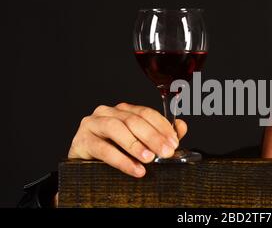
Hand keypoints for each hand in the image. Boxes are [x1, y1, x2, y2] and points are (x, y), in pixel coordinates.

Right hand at [68, 102, 187, 176]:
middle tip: (167, 152)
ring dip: (136, 145)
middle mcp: (107, 113)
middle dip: (153, 137)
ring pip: (117, 129)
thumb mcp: (139, 144)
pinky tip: (135, 169)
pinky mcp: (82, 141)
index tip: (174, 142)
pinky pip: (103, 149)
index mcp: (123, 110)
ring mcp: (92, 124)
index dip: (162, 127)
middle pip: (134, 120)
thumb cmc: (113, 152)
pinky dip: (122, 160)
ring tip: (150, 159)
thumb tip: (182, 127)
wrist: (83, 167)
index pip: (146, 113)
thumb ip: (160, 135)